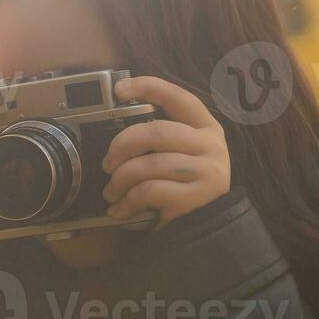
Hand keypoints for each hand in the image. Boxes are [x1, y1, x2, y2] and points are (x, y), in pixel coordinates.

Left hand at [101, 76, 230, 226]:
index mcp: (205, 127)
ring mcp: (206, 173)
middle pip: (158, 132)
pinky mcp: (195, 199)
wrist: (209, 230)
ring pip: (151, 164)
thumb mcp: (182, 154)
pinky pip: (151, 191)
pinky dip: (128, 200)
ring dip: (121, 178)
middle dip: (122, 145)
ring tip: (111, 191)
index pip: (177, 97)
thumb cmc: (186, 186)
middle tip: (107, 163)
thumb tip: (118, 121)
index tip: (119, 89)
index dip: (148, 87)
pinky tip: (121, 209)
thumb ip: (160, 137)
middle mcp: (211, 146)